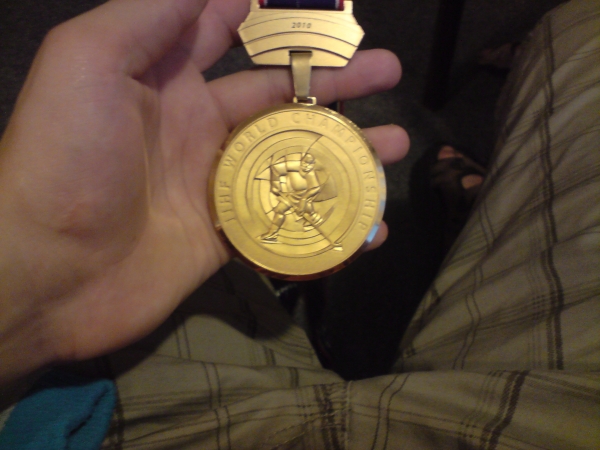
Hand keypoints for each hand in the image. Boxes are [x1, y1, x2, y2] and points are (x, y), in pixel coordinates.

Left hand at [0, 0, 408, 383]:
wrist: (46, 273)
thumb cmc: (66, 158)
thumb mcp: (90, 61)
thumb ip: (151, 14)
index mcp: (164, 76)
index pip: (227, 28)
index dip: (273, 12)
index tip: (325, 3)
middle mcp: (196, 123)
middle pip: (278, 91)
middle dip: (333, 78)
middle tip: (387, 69)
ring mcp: (215, 182)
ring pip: (292, 155)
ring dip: (345, 146)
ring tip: (397, 143)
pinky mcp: (226, 234)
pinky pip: (288, 219)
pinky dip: (330, 220)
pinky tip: (370, 220)